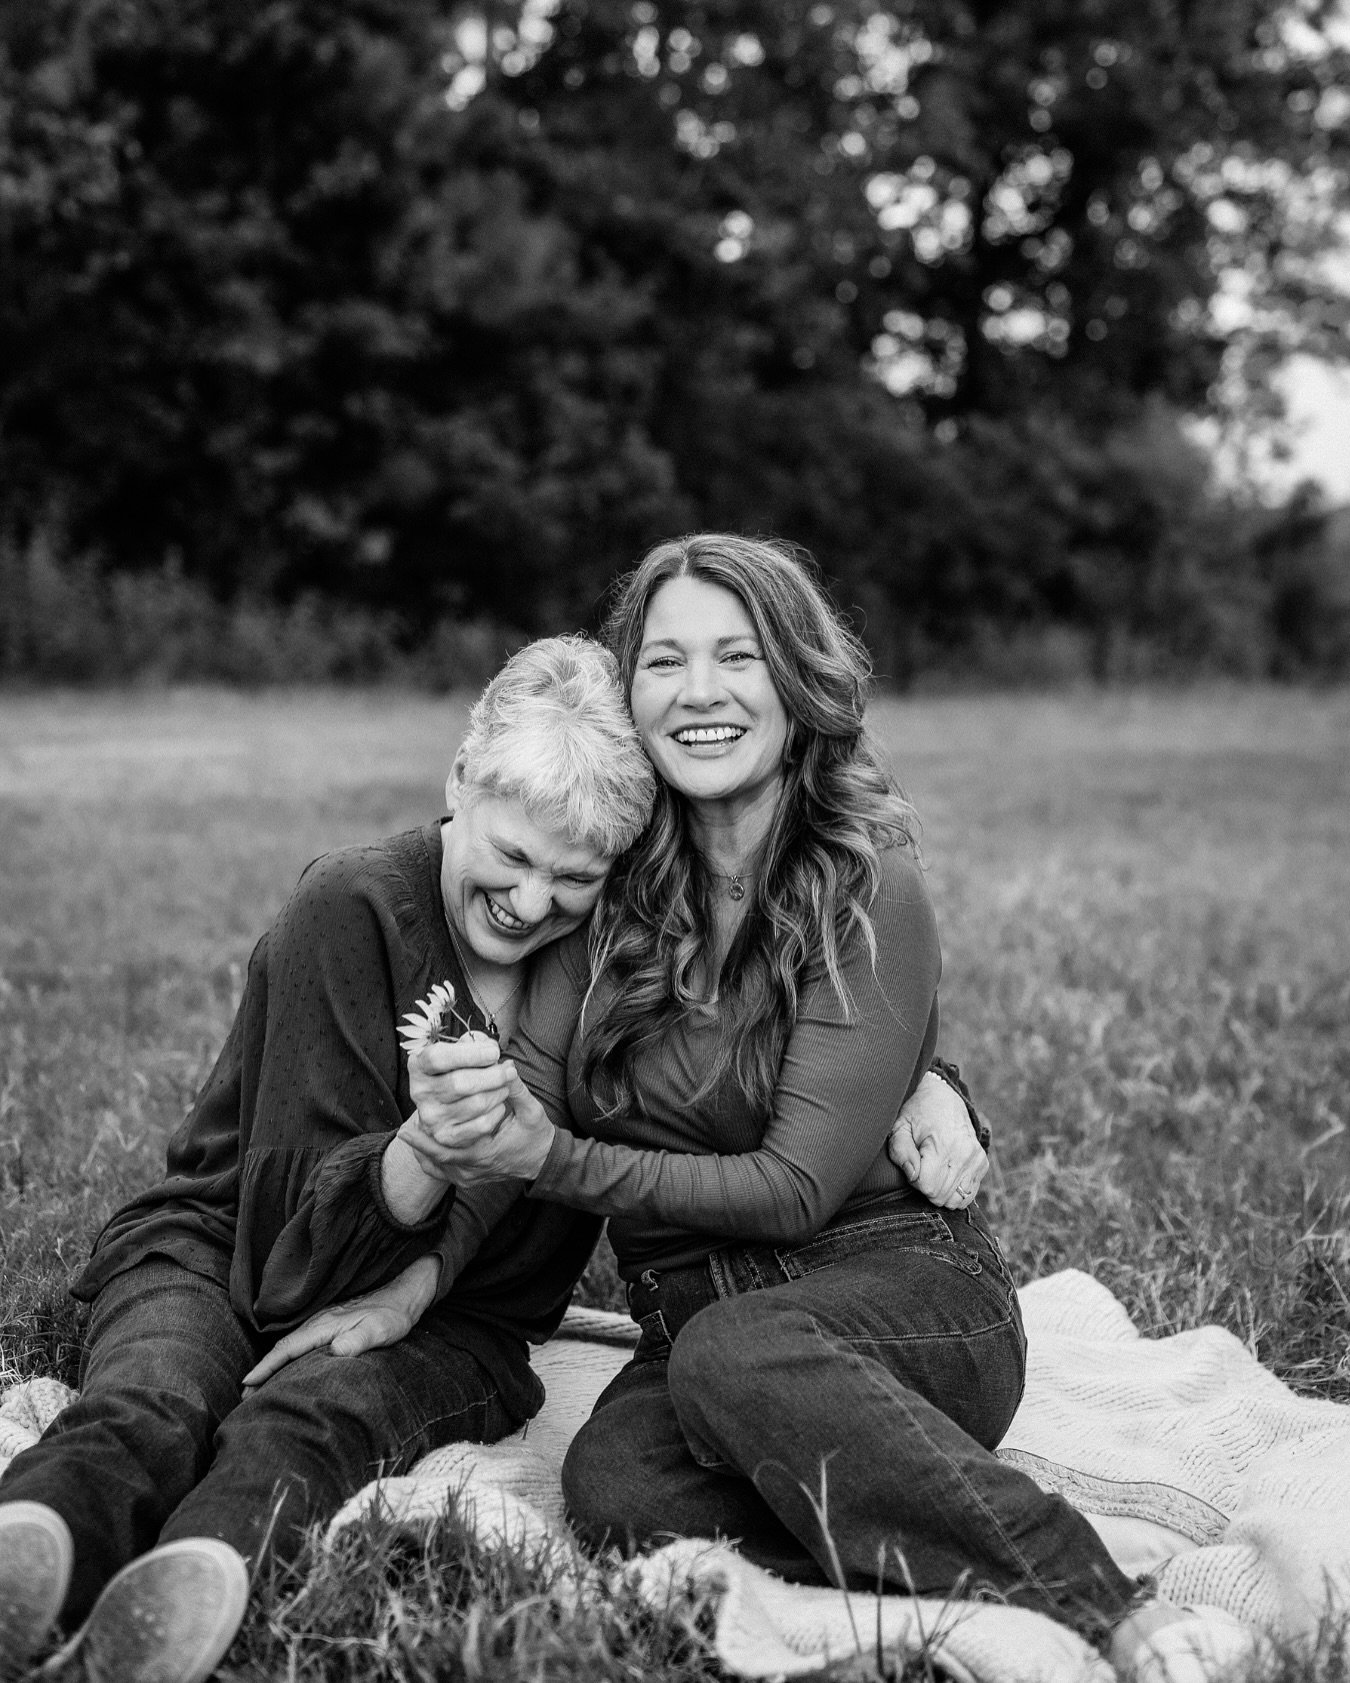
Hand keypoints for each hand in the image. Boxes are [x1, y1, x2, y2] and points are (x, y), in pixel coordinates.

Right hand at [241, 1256, 439, 1390]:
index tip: (248, 1383)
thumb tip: (336, 1351)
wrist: (402, 1293)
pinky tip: (285, 1366)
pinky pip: (299, 1341)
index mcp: (326, 1326)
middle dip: (263, 1370)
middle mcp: (319, 1322)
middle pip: (283, 1347)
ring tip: (257, 1386)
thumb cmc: (392, 1315)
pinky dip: (285, 1355)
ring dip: (272, 1363)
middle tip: (244, 1395)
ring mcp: (323, 1322)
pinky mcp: (329, 1324)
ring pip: (290, 1344)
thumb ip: (359, 1339)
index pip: (288, 1348)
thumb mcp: (380, 1329)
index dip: (267, 1366)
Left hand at [402, 1061, 554, 1184]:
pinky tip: (420, 1150)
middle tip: (403, 1131)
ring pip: (440, 1166)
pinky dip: (431, 1161)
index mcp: (490, 1151)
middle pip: (442, 1156)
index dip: (440, 1129)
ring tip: (405, 1136)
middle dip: (423, 1143)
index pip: (460, 1140)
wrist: (541, 1160)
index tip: (422, 1118)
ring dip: (424, 1151)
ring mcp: (471, 1176)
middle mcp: (477, 1167)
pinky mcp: (468, 1178)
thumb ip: (518, 1091)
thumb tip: (507, 1067)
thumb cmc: (535, 1134)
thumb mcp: (532, 1111)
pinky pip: (445, 1172)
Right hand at [407, 1032, 512, 1135]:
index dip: (471, 1054)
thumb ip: (475, 1043)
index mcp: (419, 1066)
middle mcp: (420, 1092)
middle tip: (509, 1071)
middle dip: (493, 1075)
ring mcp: (431, 1117)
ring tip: (504, 1087)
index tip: (494, 1052)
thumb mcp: (462, 1052)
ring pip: (476, 1104)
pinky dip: (497, 1113)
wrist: (446, 1108)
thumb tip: (490, 1047)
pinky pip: (482, 1125)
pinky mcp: (447, 1136)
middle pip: (460, 1083)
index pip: (439, 1058)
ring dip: (499, 1093)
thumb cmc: (458, 1071)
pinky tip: (499, 1105)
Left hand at [888, 1069, 988, 1208]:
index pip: (927, 1186)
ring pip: (956, 1200)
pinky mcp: (982, 1164)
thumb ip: (900, 1151)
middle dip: (926, 1186)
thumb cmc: (917, 1113)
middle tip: (921, 1165)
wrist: (943, 1096)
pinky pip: (968, 1195)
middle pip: (941, 1196)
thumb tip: (913, 1175)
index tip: (913, 1164)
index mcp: (943, 1145)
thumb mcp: (900, 1126)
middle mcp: (965, 1154)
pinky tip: (945, 1174)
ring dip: (940, 1192)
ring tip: (933, 1170)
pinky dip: (955, 1191)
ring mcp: (977, 1160)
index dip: (914, 1180)